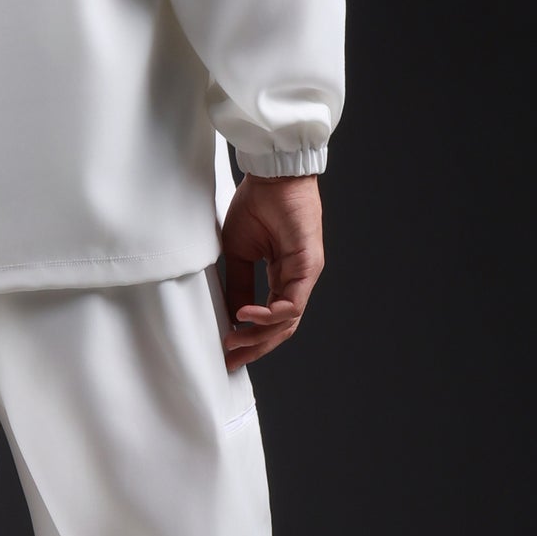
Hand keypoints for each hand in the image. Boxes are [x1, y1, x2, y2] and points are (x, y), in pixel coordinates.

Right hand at [220, 171, 323, 370]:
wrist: (272, 177)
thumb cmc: (257, 205)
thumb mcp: (238, 253)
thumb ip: (238, 285)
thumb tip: (231, 316)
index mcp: (282, 277)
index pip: (271, 319)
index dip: (250, 339)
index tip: (227, 352)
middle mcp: (297, 280)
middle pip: (282, 328)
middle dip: (256, 347)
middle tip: (231, 359)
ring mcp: (306, 275)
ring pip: (289, 321)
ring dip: (260, 335)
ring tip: (234, 339)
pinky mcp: (309, 266)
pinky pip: (292, 302)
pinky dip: (269, 314)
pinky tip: (247, 314)